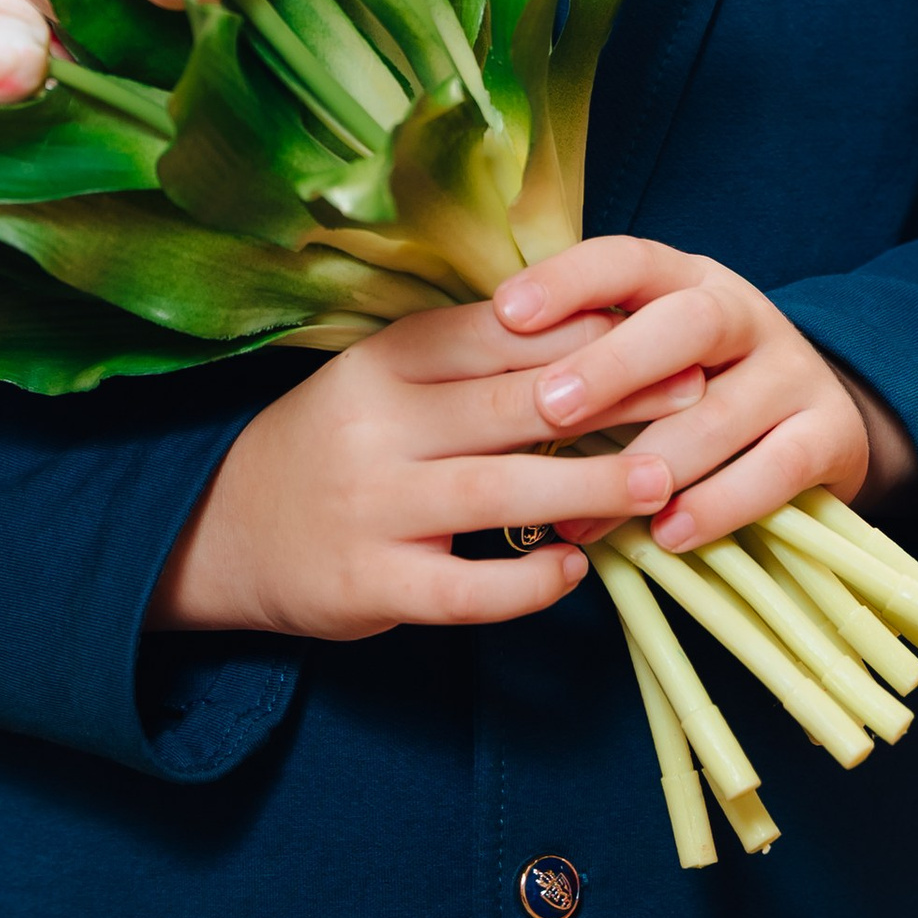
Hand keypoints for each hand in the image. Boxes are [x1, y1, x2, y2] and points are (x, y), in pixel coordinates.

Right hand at [148, 300, 707, 638]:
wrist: (225, 531)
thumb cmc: (339, 443)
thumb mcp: (389, 381)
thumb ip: (473, 358)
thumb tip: (599, 327)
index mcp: (386, 361)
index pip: (501, 335)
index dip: (591, 333)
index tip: (667, 335)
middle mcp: (376, 426)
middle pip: (512, 404)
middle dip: (613, 401)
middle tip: (692, 400)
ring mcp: (372, 506)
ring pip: (499, 491)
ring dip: (589, 486)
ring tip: (658, 483)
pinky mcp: (369, 584)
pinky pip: (465, 589)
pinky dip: (525, 582)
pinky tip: (572, 570)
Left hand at [493, 240, 877, 555]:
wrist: (816, 425)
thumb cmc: (694, 390)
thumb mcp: (646, 356)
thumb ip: (583, 359)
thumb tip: (482, 388)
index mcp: (685, 280)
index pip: (626, 260)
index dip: (567, 280)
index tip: (505, 310)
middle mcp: (743, 313)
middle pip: (686, 322)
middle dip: (614, 364)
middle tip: (550, 406)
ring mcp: (792, 370)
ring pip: (724, 408)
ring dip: (654, 461)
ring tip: (593, 507)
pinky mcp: (830, 432)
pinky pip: (777, 467)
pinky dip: (720, 503)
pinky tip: (670, 532)